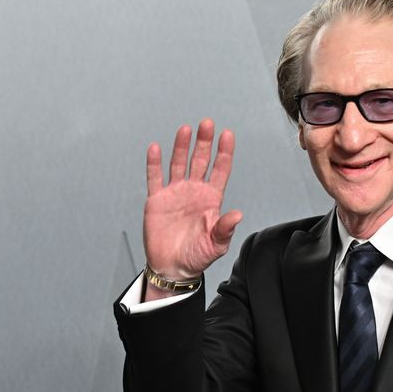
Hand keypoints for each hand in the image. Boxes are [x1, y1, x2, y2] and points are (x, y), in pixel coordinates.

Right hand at [143, 119, 242, 286]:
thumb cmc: (196, 257)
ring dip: (182, 146)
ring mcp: (175, 193)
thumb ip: (225, 228)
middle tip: (207, 124)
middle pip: (200, 161)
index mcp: (211, 199)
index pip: (219, 170)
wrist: (172, 267)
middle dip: (204, 142)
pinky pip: (155, 177)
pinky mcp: (157, 200)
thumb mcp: (215, 244)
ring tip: (185, 129)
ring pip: (179, 164)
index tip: (227, 135)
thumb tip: (238, 214)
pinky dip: (154, 163)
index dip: (224, 153)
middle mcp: (194, 192)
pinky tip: (156, 148)